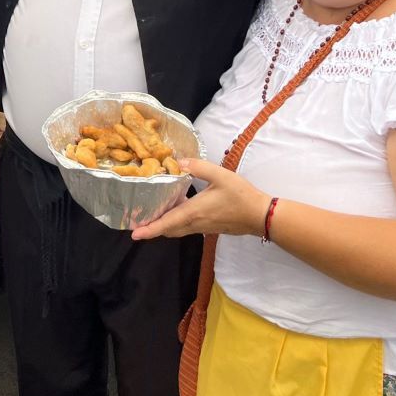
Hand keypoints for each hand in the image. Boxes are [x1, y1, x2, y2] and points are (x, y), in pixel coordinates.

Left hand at [130, 159, 270, 241]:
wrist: (260, 215)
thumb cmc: (240, 196)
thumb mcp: (220, 175)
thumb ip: (199, 167)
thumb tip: (179, 162)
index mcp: (194, 212)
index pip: (167, 223)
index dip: (150, 229)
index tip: (134, 234)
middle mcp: (195, 223)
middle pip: (169, 229)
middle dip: (153, 228)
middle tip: (138, 221)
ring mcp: (203, 228)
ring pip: (178, 229)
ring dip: (165, 225)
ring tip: (153, 214)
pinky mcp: (210, 228)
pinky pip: (187, 227)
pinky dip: (177, 222)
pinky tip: (177, 208)